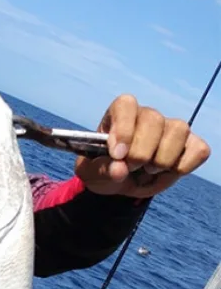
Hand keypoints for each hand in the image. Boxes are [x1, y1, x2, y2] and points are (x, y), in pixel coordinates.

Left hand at [75, 94, 210, 198]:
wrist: (120, 184)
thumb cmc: (103, 170)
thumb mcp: (90, 173)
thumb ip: (101, 170)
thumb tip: (119, 170)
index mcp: (118, 114)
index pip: (125, 105)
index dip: (124, 129)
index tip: (117, 154)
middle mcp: (146, 116)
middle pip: (154, 119)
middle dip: (141, 151)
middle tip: (130, 167)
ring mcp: (170, 128)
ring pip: (179, 129)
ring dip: (162, 159)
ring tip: (147, 170)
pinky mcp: (191, 144)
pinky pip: (198, 149)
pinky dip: (183, 166)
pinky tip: (166, 172)